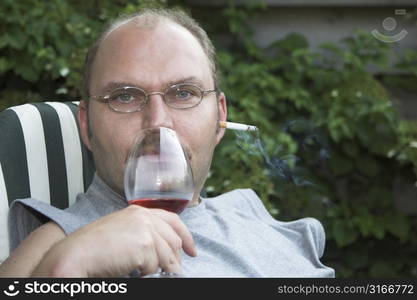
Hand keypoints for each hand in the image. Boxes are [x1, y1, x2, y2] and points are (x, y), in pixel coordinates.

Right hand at [32, 205, 196, 276]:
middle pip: (174, 239)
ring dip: (160, 268)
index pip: (173, 220)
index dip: (186, 236)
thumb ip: (142, 232)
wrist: (76, 254)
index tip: (191, 250)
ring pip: (167, 255)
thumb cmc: (93, 247)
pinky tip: (133, 270)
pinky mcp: (144, 244)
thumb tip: (164, 249)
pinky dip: (147, 272)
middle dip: (175, 258)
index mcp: (139, 211)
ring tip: (145, 272)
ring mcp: (145, 228)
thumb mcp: (121, 231)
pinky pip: (155, 265)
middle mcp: (144, 216)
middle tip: (172, 270)